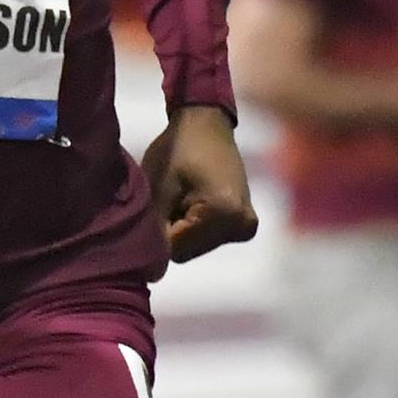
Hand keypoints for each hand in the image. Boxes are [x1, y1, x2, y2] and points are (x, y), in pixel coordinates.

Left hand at [141, 105, 259, 262]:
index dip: (156, 232)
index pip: (176, 250)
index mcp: (223, 214)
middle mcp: (242, 226)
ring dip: (181, 229)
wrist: (207, 123)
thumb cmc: (178, 148)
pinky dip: (194, 226)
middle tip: (169, 197)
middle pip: (188, 251)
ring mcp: (246, 227)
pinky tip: (192, 199)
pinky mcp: (245, 224)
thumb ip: (154, 229)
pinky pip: (208, 238)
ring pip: (196, 247)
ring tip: (180, 196)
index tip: (154, 206)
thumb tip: (151, 274)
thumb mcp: (159, 187)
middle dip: (170, 231)